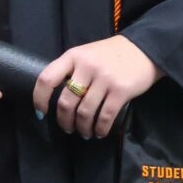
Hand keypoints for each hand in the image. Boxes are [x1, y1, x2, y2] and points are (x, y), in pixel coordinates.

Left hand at [32, 35, 161, 137]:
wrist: (143, 49)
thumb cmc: (110, 54)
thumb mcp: (85, 54)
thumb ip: (71, 70)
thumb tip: (55, 97)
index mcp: (72, 56)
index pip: (47, 79)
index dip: (39, 99)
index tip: (41, 113)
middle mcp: (86, 67)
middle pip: (66, 102)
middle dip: (64, 120)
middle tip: (67, 128)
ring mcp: (104, 79)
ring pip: (85, 112)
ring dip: (82, 128)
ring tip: (84, 132)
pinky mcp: (121, 91)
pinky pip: (105, 116)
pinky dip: (100, 129)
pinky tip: (99, 132)